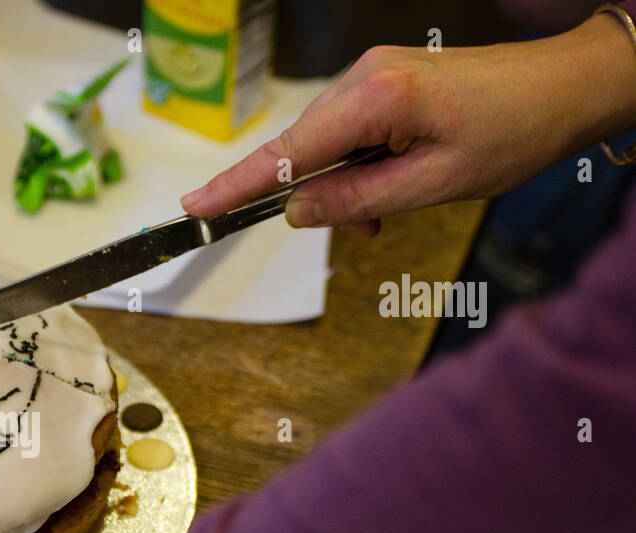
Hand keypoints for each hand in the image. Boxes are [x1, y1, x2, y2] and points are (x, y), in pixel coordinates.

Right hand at [181, 14, 635, 233]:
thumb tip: (296, 212)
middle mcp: (363, 76)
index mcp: (376, 97)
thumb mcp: (434, 185)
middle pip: (300, 148)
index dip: (237, 184)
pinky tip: (388, 183)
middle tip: (366, 230)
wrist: (565, 87)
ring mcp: (371, 73)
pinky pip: (344, 132)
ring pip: (321, 144)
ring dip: (340, 186)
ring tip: (385, 213)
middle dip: (314, 197)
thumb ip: (358, 200)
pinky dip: (355, 167)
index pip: (287, 152)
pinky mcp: (382, 81)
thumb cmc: (514, 131)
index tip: (195, 207)